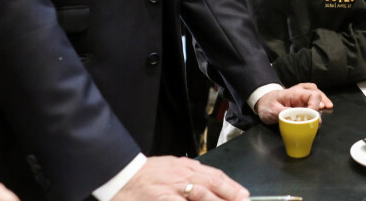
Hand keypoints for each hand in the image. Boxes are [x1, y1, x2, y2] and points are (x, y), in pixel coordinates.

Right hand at [113, 156, 249, 200]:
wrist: (121, 175)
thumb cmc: (147, 174)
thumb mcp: (172, 167)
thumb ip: (191, 173)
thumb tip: (212, 179)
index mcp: (185, 167)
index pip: (214, 176)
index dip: (231, 186)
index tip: (244, 195)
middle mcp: (181, 176)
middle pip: (210, 186)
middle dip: (228, 196)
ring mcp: (170, 189)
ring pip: (199, 196)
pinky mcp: (160, 200)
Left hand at [255, 83, 333, 124]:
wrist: (262, 101)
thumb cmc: (267, 105)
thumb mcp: (272, 111)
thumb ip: (284, 114)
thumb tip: (297, 119)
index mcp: (294, 93)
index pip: (312, 95)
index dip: (315, 107)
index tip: (313, 118)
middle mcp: (299, 93)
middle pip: (316, 93)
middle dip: (322, 103)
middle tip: (325, 112)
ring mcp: (300, 96)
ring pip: (316, 94)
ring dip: (322, 100)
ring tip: (328, 107)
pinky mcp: (300, 101)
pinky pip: (312, 98)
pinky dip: (318, 101)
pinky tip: (322, 106)